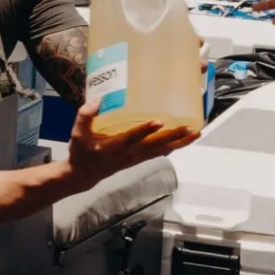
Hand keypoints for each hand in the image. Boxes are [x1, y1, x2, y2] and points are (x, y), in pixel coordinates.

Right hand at [67, 100, 197, 186]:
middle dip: (174, 137)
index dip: (146, 130)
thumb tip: (98, 99)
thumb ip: (85, 116)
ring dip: (180, 143)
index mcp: (115, 146)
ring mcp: (136, 158)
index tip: (159, 121)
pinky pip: (160, 153)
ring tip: (197, 133)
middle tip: (190, 128)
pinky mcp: (139, 159)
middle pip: (156, 145)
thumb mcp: (78, 134)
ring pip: (162, 150)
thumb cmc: (82, 152)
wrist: (84, 175)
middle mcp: (130, 153)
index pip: (133, 137)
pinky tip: (185, 140)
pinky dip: (174, 147)